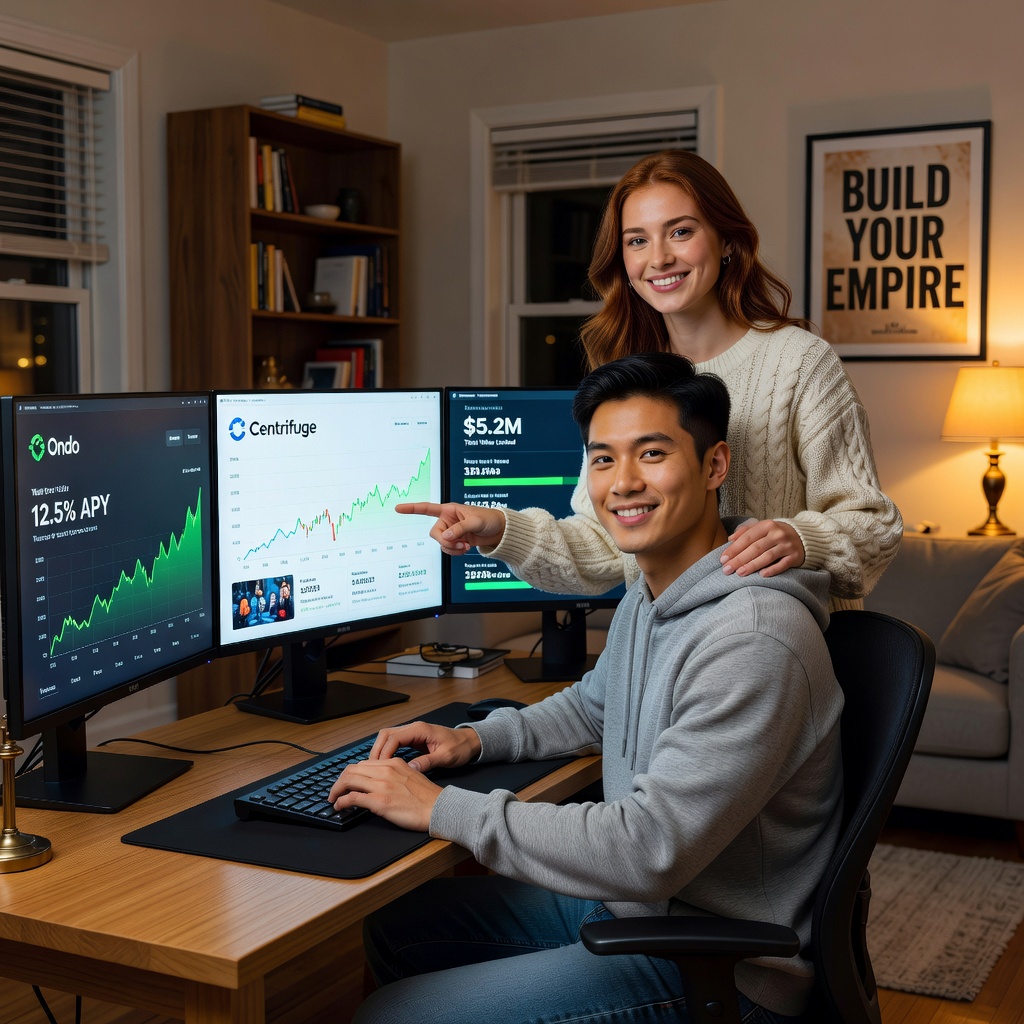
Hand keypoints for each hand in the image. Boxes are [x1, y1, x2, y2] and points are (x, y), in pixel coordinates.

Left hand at [327, 758, 442, 831]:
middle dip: (340, 780)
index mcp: (393, 762)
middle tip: (335, 791)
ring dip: (336, 790)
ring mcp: (382, 785)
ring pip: (348, 780)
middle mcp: (386, 770)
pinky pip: (352, 797)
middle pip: (352, 769)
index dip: (352, 773)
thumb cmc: (427, 797)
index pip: (364, 763)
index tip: (347, 782)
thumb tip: (378, 782)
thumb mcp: (410, 775)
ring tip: (333, 798)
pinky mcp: (379, 801)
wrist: (438, 808)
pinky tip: (339, 806)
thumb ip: (393, 774)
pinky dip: (341, 801)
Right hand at [368, 721, 481, 772]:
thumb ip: (428, 762)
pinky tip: (385, 763)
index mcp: (420, 730)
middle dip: (376, 750)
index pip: (394, 738)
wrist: (469, 741)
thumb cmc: (459, 747)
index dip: (384, 753)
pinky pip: (394, 742)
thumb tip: (410, 769)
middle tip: (371, 768)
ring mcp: (413, 732)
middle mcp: (414, 728)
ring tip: (375, 767)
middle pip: (386, 734)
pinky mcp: (413, 738)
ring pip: (388, 737)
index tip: (379, 768)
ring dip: (380, 750)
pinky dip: (387, 751)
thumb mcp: (446, 757)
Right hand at [394, 502, 505, 555]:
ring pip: (441, 544)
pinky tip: (466, 549)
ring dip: (452, 548)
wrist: (498, 530)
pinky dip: (455, 552)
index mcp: (449, 510)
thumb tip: (446, 536)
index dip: (412, 508)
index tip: (398, 508)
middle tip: (460, 544)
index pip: (427, 508)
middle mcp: (447, 520)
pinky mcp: (455, 540)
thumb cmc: (489, 519)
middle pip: (434, 534)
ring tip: (466, 547)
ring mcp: (450, 531)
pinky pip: (447, 549)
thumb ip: (460, 528)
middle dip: (446, 542)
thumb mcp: (476, 522)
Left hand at [721, 519, 804, 577]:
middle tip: (727, 570)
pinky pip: (783, 564)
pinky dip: (772, 570)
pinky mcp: (795, 556)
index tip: (723, 559)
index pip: (747, 538)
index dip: (734, 549)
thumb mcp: (763, 528)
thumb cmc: (777, 534)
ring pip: (767, 556)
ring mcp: (787, 545)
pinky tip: (762, 575)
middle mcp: (777, 534)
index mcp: (767, 525)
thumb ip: (746, 531)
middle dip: (739, 559)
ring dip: (752, 565)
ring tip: (740, 573)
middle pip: (755, 548)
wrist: (805, 536)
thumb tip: (730, 539)